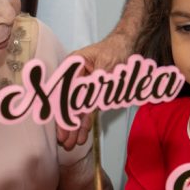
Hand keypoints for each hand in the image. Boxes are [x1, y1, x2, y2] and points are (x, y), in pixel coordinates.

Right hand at [56, 31, 136, 147]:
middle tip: (66, 143)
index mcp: (71, 67)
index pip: (63, 94)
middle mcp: (73, 78)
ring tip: (72, 144)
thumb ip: (92, 85)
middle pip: (67, 105)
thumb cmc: (114, 50)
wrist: (128, 45)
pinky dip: (85, 123)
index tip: (61, 130)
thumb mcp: (104, 66)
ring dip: (75, 128)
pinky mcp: (92, 93)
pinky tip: (82, 135)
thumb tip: (80, 104)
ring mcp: (82, 86)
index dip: (61, 113)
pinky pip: (87, 110)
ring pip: (76, 110)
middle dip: (67, 125)